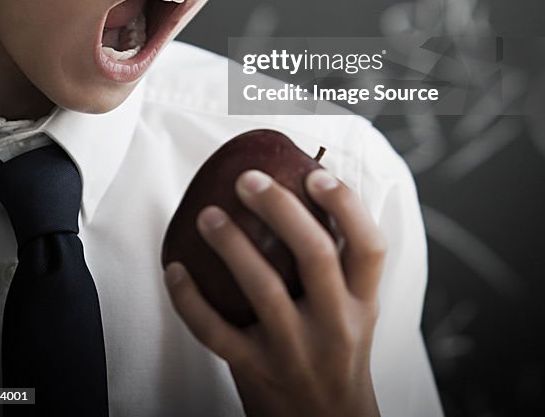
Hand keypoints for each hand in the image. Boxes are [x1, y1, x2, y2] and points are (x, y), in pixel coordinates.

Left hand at [164, 166, 385, 416]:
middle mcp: (335, 323)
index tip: (314, 174)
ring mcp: (296, 350)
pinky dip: (190, 300)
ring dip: (232, 245)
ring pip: (264, 289)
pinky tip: (175, 270)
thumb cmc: (335, 352)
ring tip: (208, 215)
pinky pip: (217, 332)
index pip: (369, 246)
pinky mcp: (257, 371)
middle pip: (315, 254)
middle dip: (280, 208)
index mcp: (361, 300)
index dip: (346, 204)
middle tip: (248, 178)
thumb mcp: (354, 309)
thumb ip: (338, 261)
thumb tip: (301, 185)